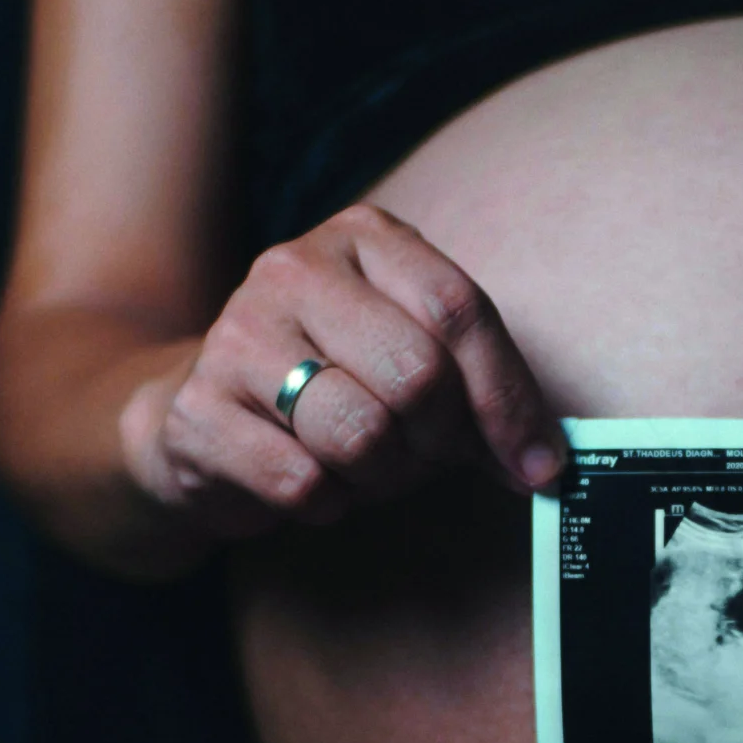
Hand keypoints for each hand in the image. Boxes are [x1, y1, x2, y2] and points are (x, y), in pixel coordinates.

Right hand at [122, 203, 567, 539]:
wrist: (200, 414)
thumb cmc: (333, 386)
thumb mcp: (412, 359)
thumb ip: (479, 390)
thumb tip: (544, 460)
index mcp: (364, 239)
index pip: (461, 310)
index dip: (509, 400)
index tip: (537, 466)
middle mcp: (294, 269)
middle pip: (418, 375)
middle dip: (439, 442)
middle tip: (424, 458)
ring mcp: (237, 334)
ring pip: (362, 434)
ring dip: (382, 477)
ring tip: (363, 467)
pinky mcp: (198, 410)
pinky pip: (303, 482)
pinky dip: (327, 503)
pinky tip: (311, 480)